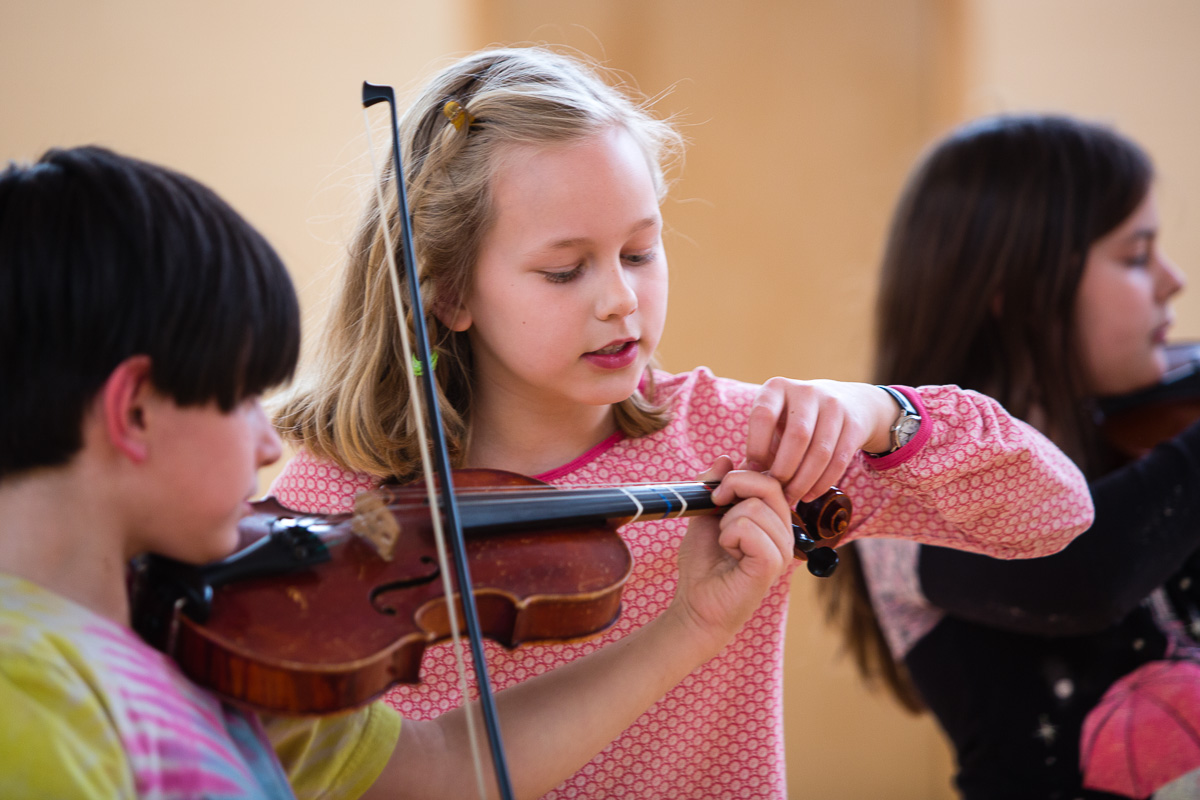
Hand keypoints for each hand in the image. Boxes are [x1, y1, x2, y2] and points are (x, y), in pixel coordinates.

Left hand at [670, 457, 793, 655]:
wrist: (695, 604)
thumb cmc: (703, 564)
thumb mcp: (704, 514)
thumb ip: (714, 485)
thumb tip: (726, 457)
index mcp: (773, 518)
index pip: (770, 477)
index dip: (741, 476)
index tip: (716, 492)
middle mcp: (784, 531)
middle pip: (768, 485)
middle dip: (732, 487)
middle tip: (715, 507)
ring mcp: (782, 548)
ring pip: (754, 507)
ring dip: (727, 522)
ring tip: (725, 544)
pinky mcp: (772, 564)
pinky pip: (750, 529)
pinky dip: (729, 536)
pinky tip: (729, 553)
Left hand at [744, 378, 897, 503]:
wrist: (847, 402)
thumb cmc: (795, 419)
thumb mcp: (774, 421)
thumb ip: (759, 446)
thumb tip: (744, 478)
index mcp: (777, 388)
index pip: (763, 415)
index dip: (757, 447)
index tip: (754, 471)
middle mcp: (806, 391)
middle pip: (797, 436)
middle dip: (784, 470)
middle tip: (776, 492)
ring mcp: (834, 405)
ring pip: (820, 451)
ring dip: (804, 482)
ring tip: (791, 498)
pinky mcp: (854, 423)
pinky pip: (839, 460)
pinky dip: (822, 483)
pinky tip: (809, 495)